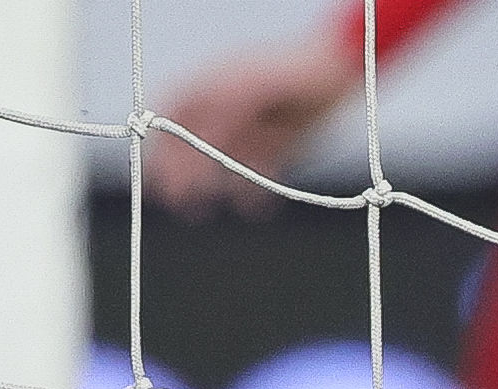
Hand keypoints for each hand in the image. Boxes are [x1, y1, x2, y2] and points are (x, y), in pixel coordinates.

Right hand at [144, 41, 356, 213]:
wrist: (341, 70)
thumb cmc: (293, 69)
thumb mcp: (253, 84)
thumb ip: (226, 108)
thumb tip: (204, 138)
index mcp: (213, 84)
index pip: (175, 112)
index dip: (162, 138)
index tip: (155, 166)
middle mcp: (229, 106)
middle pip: (193, 139)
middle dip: (179, 170)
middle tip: (174, 200)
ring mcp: (254, 126)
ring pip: (223, 160)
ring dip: (210, 184)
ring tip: (199, 210)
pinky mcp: (281, 144)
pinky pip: (260, 171)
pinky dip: (252, 191)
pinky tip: (251, 209)